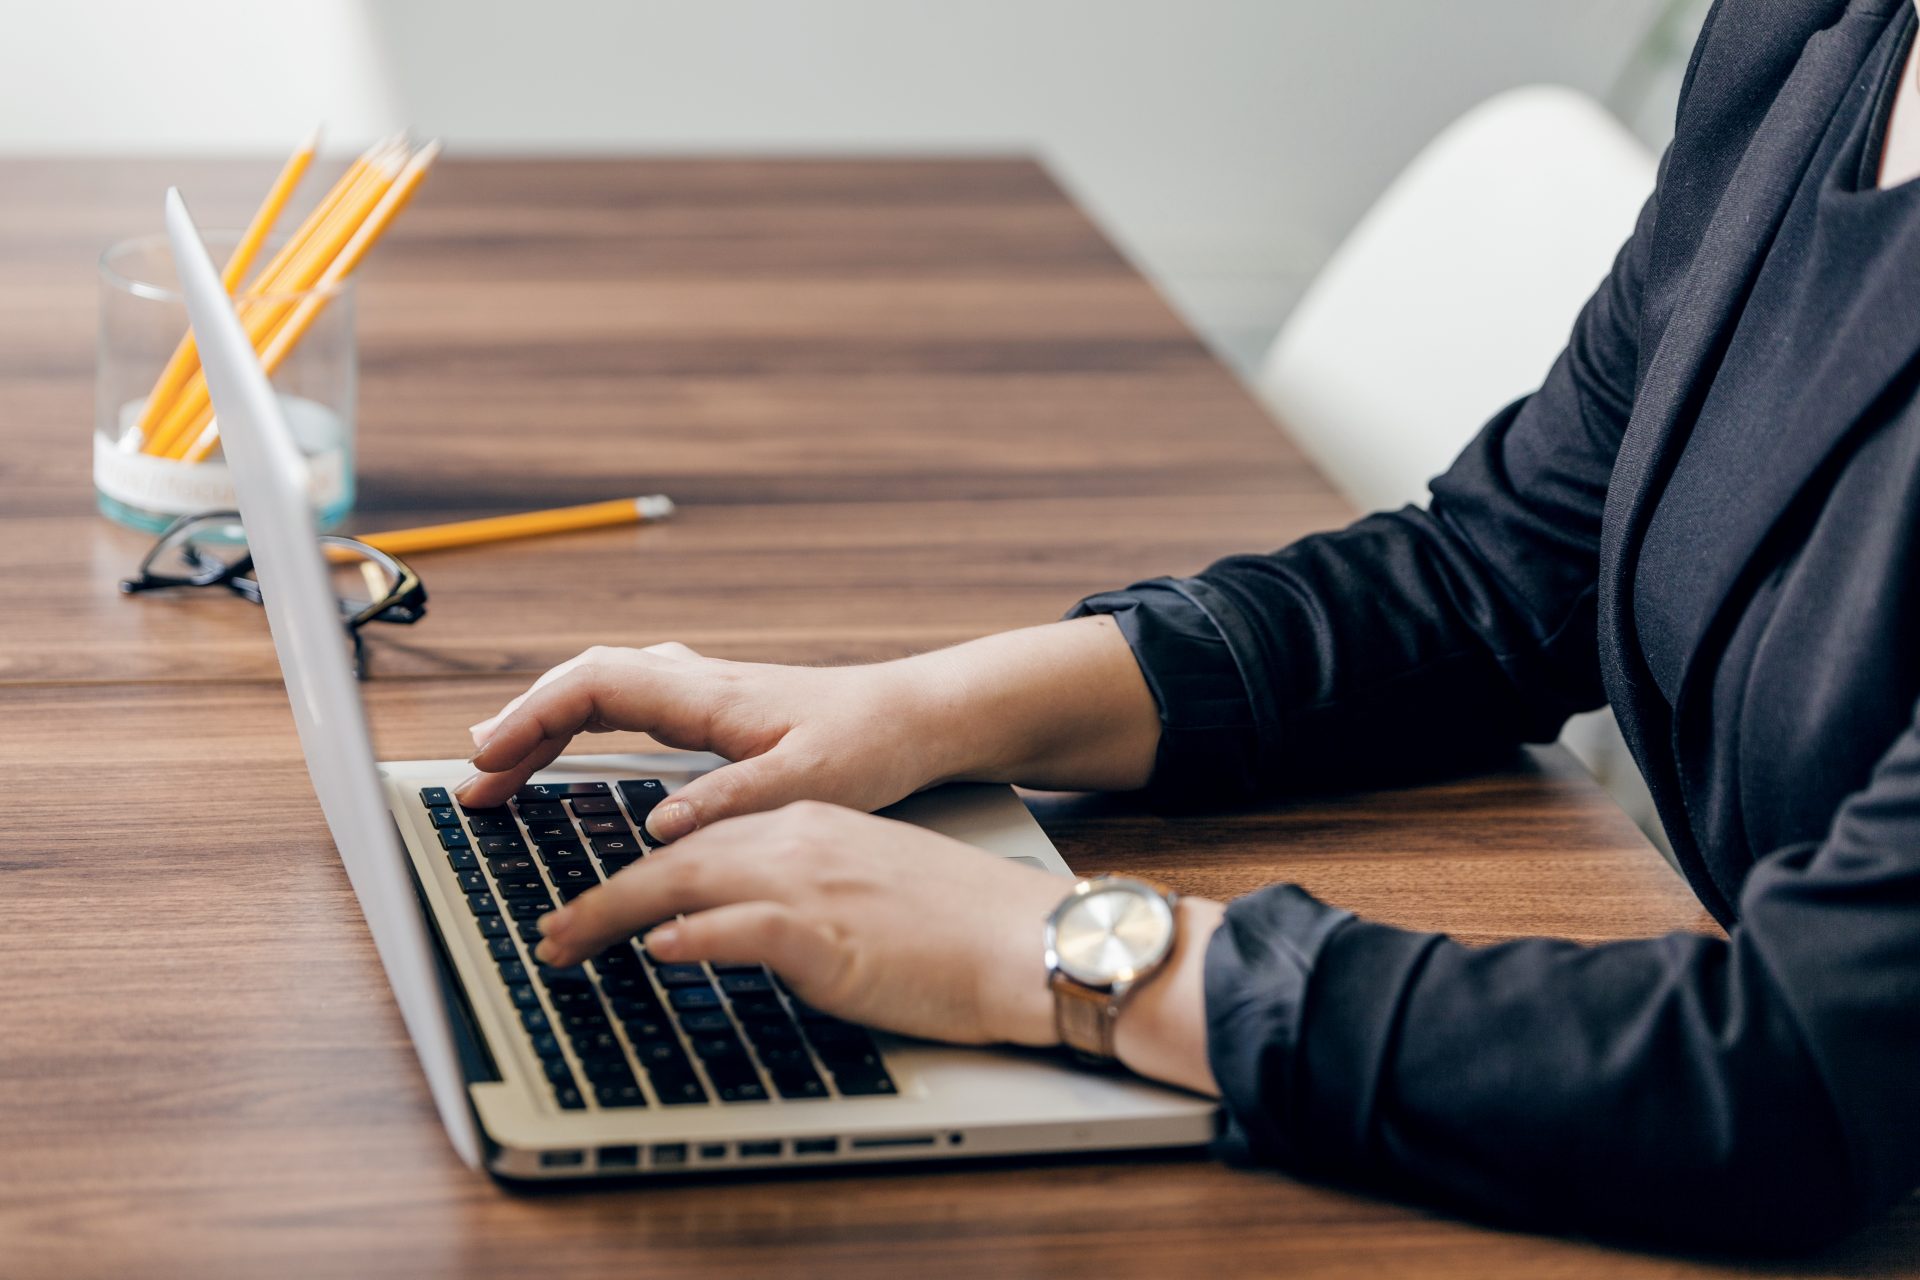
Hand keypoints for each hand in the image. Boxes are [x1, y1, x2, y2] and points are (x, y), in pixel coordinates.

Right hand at [455, 618, 1162, 840]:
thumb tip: (658, 827)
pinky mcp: (723, 709)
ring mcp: (709, 692)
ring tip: (503, 767)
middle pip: (585, 683)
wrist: (926, 716)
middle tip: (477, 781)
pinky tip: (576, 748)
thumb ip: (735, 804)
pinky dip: (587, 721)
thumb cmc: (876, 745)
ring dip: (550, 721)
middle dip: (521, 725)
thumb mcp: (812, 785)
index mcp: (710, 696)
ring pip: (606, 688)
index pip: (594, 686)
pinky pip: (631, 700)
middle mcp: (700, 684)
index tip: (486, 761)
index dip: (530, 718)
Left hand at [535, 801, 1066, 1045]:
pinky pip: (738, 926)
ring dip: (611, 916)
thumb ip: (799, 896)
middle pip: (673, 858)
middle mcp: (801, 840)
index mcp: (811, 826)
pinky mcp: (826, 931)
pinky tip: (656, 949)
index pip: (701, 840)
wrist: (1028, 939)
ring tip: (564, 944)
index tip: (595, 902)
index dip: (637, 873)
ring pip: (684, 883)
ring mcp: (811, 881)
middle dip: (600, 897)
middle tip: (551, 932)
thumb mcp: (868, 891)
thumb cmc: (960, 928)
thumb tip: (733, 928)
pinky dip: (690, 935)